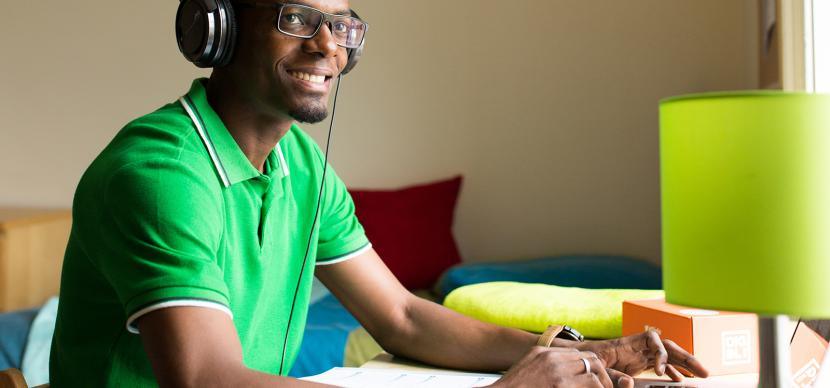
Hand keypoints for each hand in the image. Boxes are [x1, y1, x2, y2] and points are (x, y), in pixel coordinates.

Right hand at [490, 346, 631, 387]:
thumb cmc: (513, 387)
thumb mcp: (528, 366)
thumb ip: (545, 363)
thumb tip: (566, 370)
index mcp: (544, 353)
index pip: (580, 353)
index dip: (592, 367)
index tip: (596, 379)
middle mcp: (552, 359)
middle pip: (591, 360)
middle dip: (602, 376)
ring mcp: (557, 373)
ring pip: (594, 376)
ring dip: (601, 386)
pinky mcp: (560, 386)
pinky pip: (588, 386)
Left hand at [578, 330, 709, 381]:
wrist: (583, 356)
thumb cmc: (589, 357)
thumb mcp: (597, 365)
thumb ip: (611, 374)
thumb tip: (628, 382)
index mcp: (628, 342)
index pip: (653, 339)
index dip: (660, 354)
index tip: (658, 372)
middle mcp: (638, 346)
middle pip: (668, 347)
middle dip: (687, 358)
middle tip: (704, 372)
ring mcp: (641, 354)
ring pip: (669, 356)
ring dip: (686, 364)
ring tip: (703, 375)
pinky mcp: (640, 362)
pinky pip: (661, 364)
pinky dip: (672, 371)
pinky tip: (680, 380)